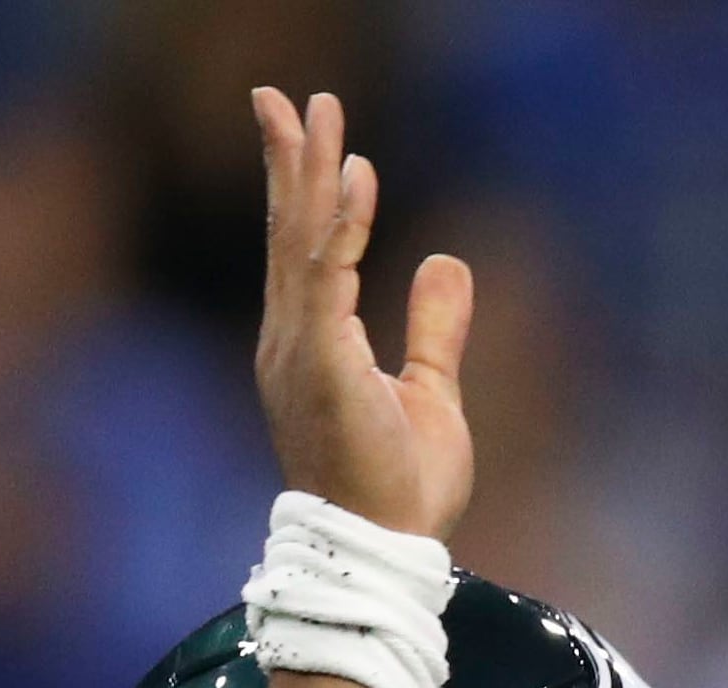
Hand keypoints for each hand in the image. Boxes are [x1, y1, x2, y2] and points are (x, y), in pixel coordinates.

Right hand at [252, 87, 472, 537]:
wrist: (384, 551)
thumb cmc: (399, 490)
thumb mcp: (430, 392)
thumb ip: (433, 327)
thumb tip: (443, 262)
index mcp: (312, 345)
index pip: (303, 251)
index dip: (308, 190)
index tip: (326, 139)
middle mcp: (293, 338)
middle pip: (286, 230)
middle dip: (288, 158)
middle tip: (284, 95)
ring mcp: (300, 349)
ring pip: (298, 239)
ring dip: (307, 170)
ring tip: (315, 111)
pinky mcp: (323, 362)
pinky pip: (326, 277)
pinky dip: (340, 224)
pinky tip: (354, 175)